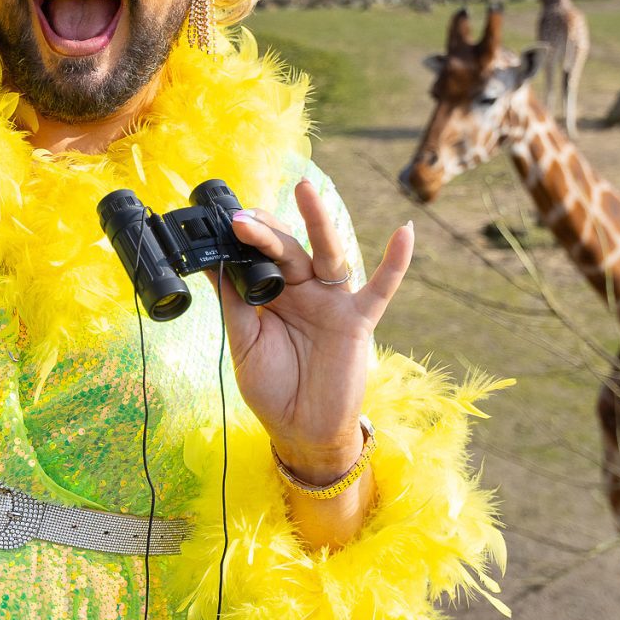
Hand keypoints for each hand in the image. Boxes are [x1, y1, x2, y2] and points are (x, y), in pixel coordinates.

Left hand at [211, 179, 413, 478]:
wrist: (301, 430)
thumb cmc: (273, 388)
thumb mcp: (244, 344)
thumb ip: (235, 304)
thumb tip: (213, 264)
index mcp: (274, 294)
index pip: (260, 255)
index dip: (244, 239)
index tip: (223, 222)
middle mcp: (303, 291)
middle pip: (288, 248)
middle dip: (266, 231)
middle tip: (241, 218)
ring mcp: (332, 302)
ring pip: (327, 253)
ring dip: (317, 220)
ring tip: (304, 189)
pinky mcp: (357, 321)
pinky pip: (381, 288)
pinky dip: (395, 262)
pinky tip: (405, 233)